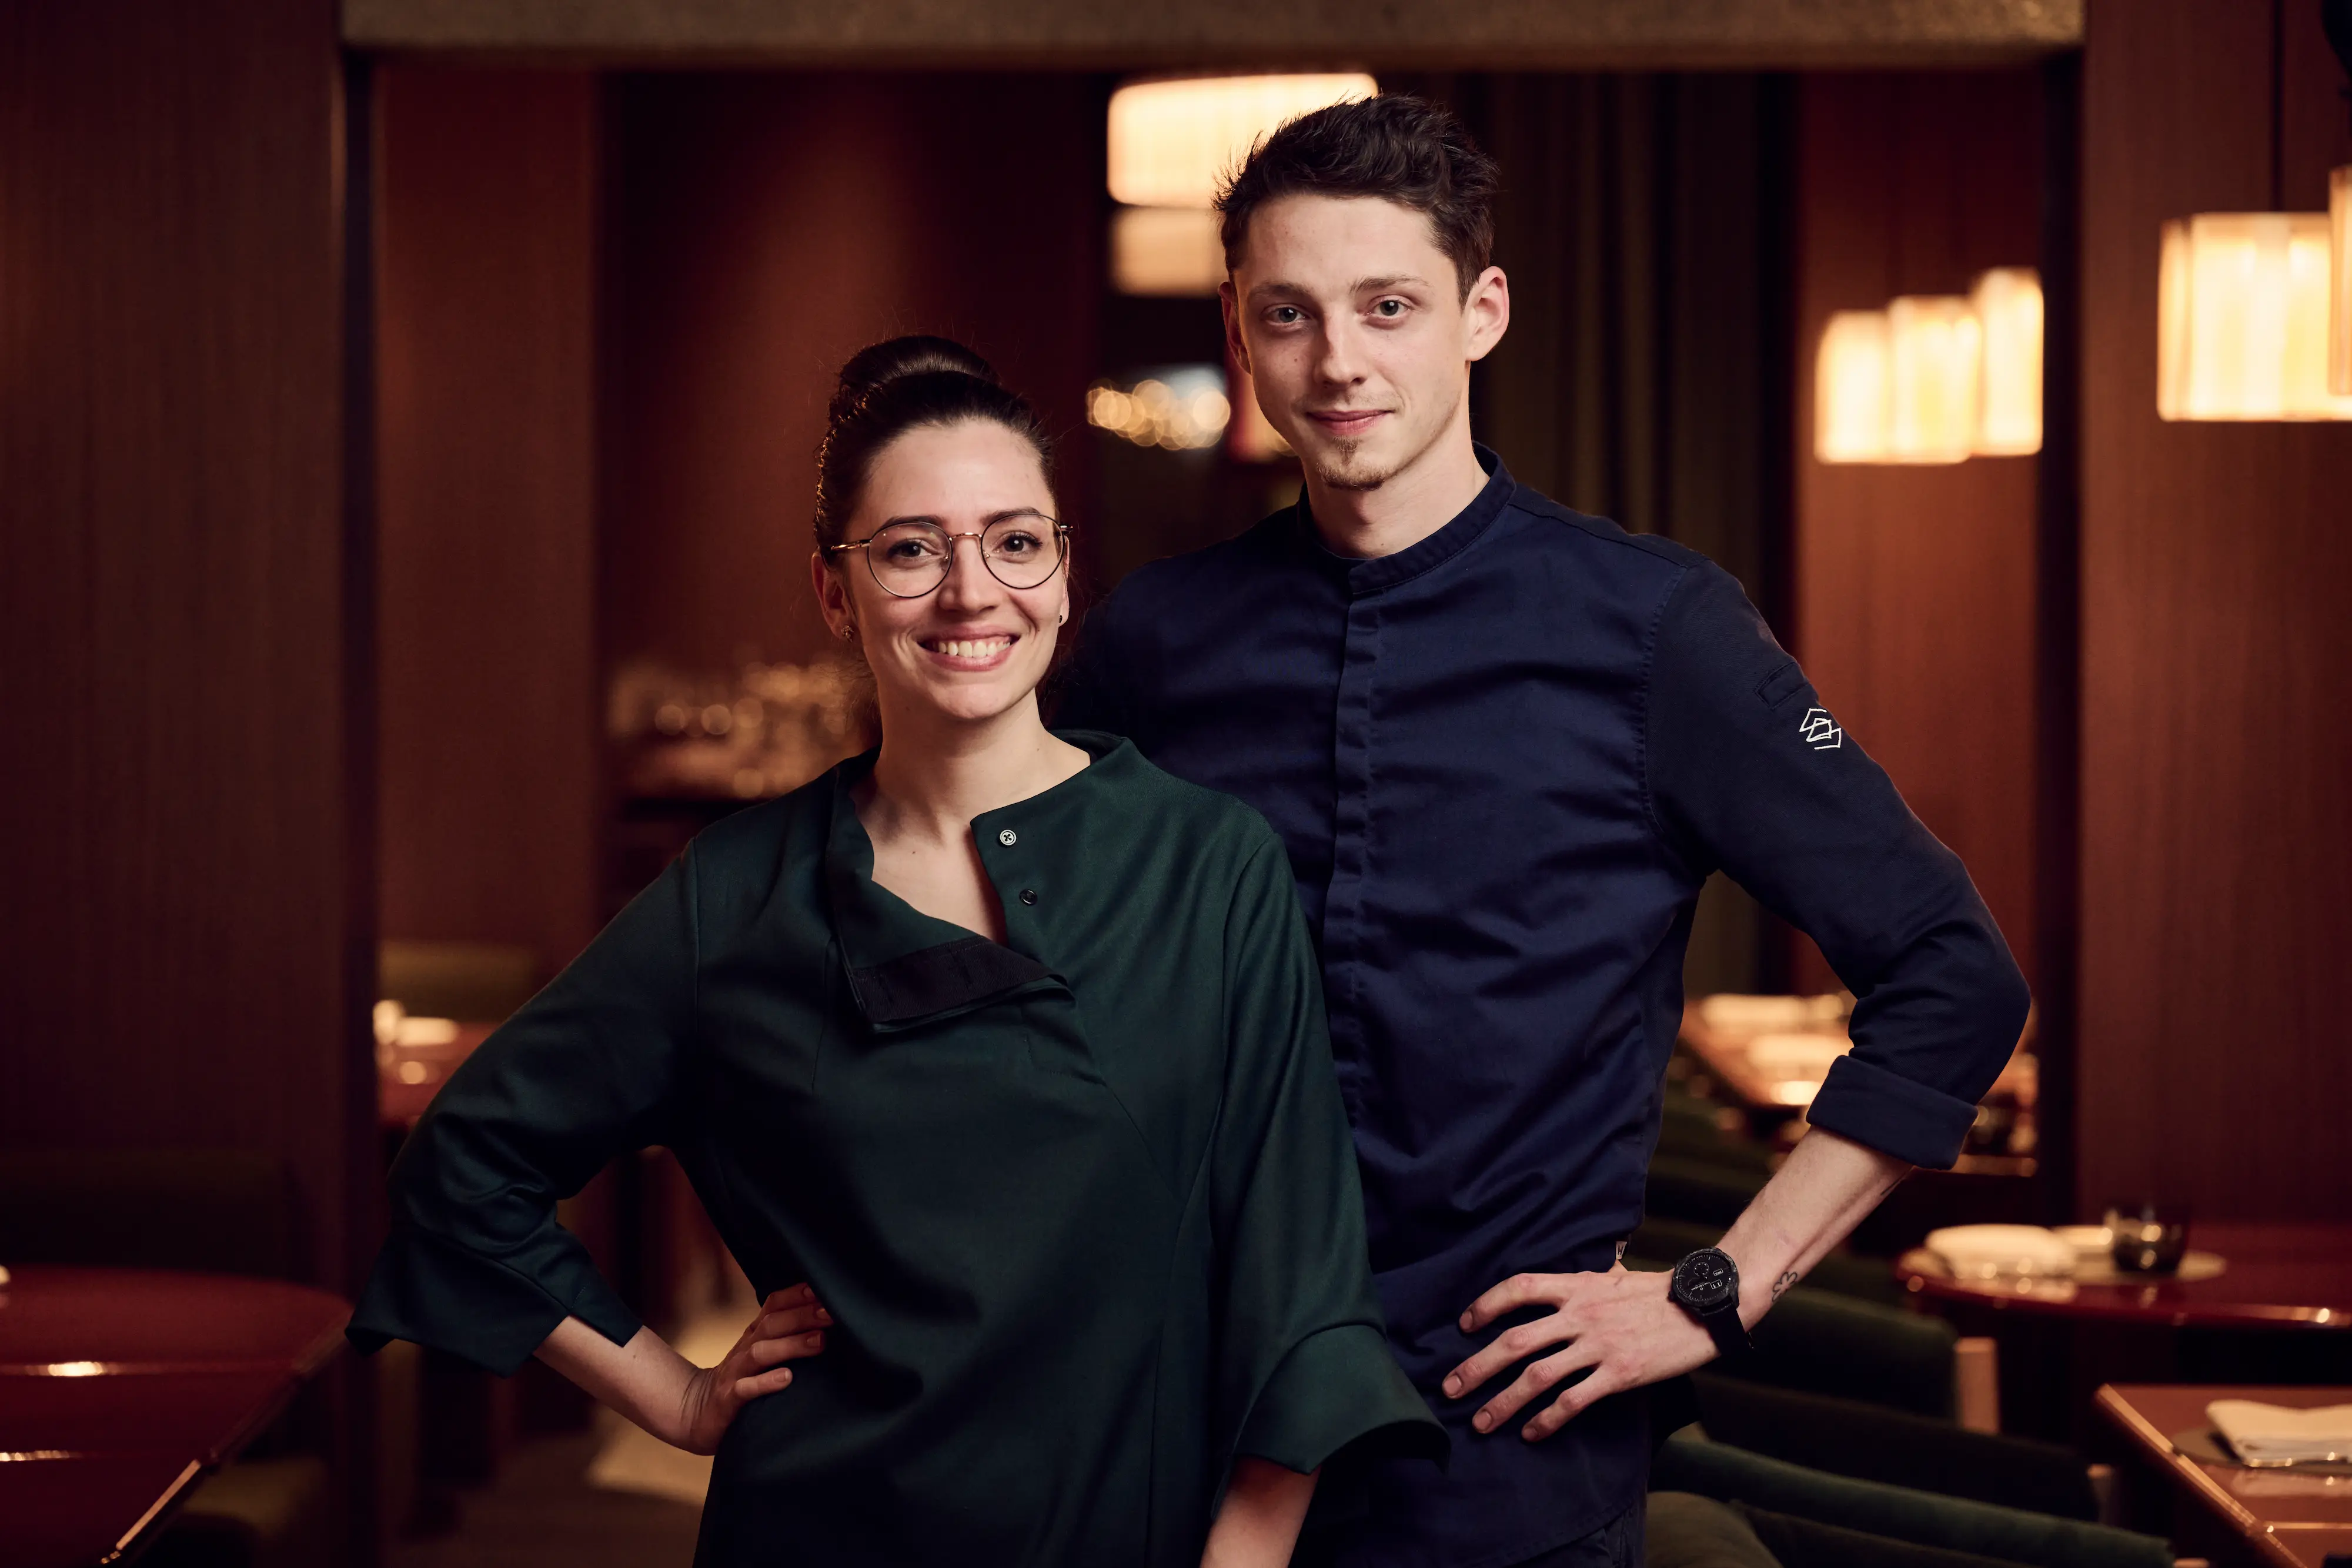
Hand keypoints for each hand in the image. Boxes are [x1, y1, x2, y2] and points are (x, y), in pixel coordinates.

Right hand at [671, 1283, 830, 1454]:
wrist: (695, 1412)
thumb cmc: (742, 1379)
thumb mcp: (761, 1352)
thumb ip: (786, 1334)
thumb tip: (828, 1317)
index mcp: (754, 1334)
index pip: (774, 1304)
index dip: (798, 1294)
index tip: (825, 1290)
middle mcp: (745, 1348)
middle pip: (771, 1324)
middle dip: (802, 1316)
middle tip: (832, 1314)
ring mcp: (735, 1373)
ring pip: (760, 1353)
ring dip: (791, 1345)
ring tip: (819, 1342)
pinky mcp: (728, 1400)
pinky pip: (745, 1389)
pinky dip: (765, 1383)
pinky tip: (787, 1379)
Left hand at [1440, 1264, 1715, 1440]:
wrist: (1705, 1308)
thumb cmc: (1659, 1293)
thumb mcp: (1615, 1276)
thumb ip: (1586, 1278)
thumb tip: (1569, 1276)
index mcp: (1576, 1285)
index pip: (1518, 1288)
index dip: (1486, 1305)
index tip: (1464, 1325)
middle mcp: (1581, 1314)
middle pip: (1515, 1340)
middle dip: (1478, 1366)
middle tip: (1450, 1388)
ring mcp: (1599, 1345)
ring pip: (1538, 1376)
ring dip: (1504, 1402)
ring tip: (1481, 1423)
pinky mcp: (1619, 1375)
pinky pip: (1574, 1400)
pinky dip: (1548, 1420)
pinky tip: (1532, 1433)